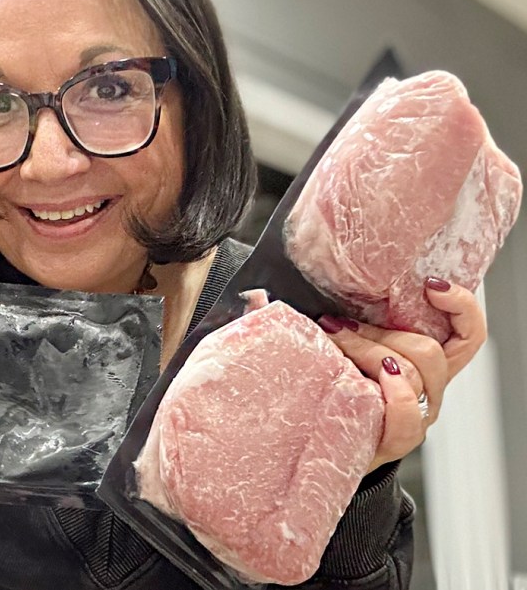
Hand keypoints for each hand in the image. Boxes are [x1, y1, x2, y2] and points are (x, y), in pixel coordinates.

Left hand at [318, 278, 486, 473]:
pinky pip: (408, 420)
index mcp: (423, 361)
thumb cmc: (325, 389)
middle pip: (430, 352)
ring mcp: (415, 415)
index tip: (431, 285)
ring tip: (335, 346)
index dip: (461, 307)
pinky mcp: (398, 440)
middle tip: (337, 327)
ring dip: (369, 352)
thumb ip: (320, 322)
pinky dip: (395, 397)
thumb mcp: (332, 349)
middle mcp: (427, 388)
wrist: (314, 442)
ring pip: (413, 376)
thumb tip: (261, 296)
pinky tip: (373, 383)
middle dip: (380, 332)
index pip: (468, 335)